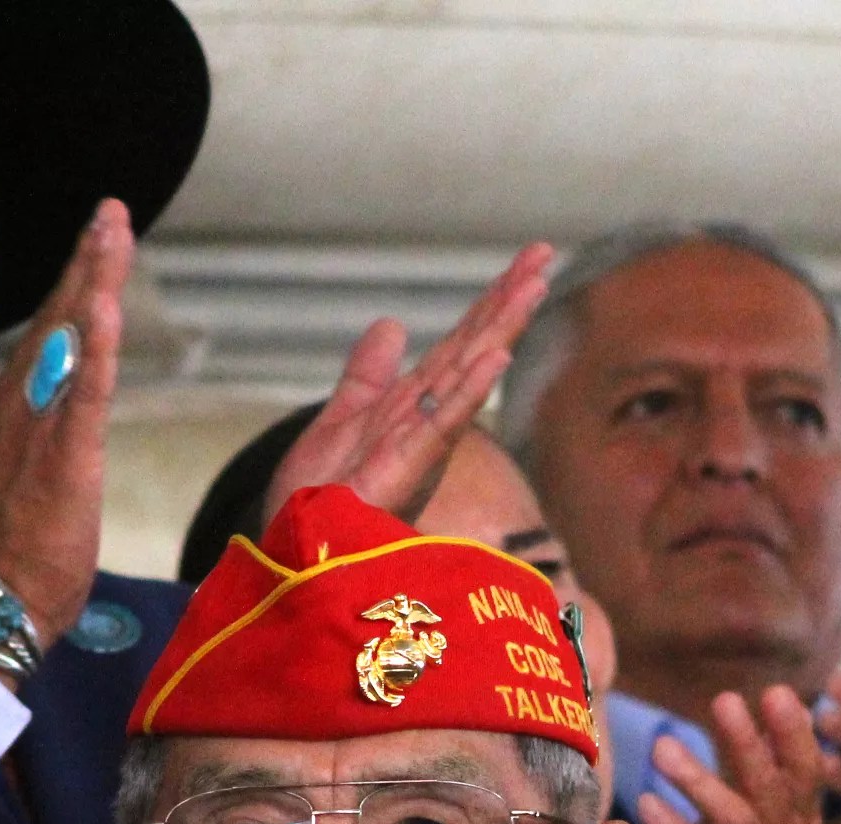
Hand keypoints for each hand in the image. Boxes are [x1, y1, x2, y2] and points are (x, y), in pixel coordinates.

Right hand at [0, 199, 130, 653]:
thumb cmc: (15, 553)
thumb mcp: (27, 477)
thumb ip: (42, 436)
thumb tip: (59, 413)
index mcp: (14, 412)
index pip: (50, 333)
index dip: (75, 283)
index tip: (98, 238)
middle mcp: (19, 407)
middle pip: (58, 320)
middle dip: (86, 262)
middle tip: (112, 210)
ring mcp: (38, 431)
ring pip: (69, 342)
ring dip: (92, 283)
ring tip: (112, 233)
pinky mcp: (64, 462)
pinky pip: (83, 395)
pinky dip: (96, 348)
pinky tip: (107, 306)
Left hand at [262, 243, 556, 524]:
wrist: (295, 551)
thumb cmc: (320, 501)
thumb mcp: (341, 421)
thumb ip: (367, 377)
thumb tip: (389, 327)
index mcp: (414, 407)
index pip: (460, 343)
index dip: (491, 301)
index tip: (528, 262)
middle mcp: (425, 421)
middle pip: (473, 349)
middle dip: (508, 302)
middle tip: (545, 255)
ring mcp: (418, 445)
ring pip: (466, 377)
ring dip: (500, 331)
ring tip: (533, 287)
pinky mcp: (404, 471)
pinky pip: (443, 424)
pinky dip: (471, 390)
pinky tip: (495, 357)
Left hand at [633, 687, 825, 823]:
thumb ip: (752, 787)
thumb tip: (744, 728)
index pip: (807, 774)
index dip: (795, 734)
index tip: (776, 692)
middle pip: (775, 789)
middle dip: (750, 743)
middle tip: (724, 701)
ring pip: (739, 823)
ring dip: (701, 782)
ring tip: (664, 747)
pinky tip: (647, 806)